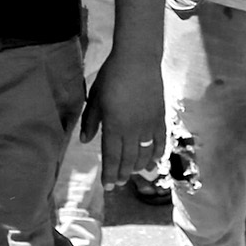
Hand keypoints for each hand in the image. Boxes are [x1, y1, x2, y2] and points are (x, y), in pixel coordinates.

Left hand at [82, 42, 164, 189]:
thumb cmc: (111, 75)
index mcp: (113, 125)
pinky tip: (154, 162)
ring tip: (133, 174)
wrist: (137, 60)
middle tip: (119, 184)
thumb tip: (85, 141)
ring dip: (138, 166)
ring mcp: (148, 124)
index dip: (110, 173)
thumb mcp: (95, 97)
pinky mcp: (160, 117)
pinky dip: (157, 154)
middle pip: (128, 158)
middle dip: (123, 174)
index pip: (111, 156)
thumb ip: (91, 121)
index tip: (108, 186)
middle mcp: (132, 129)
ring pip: (144, 153)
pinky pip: (160, 141)